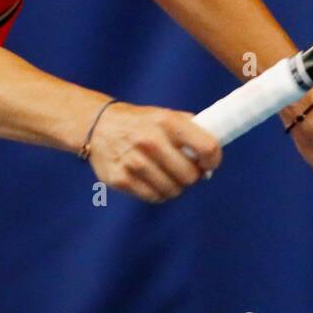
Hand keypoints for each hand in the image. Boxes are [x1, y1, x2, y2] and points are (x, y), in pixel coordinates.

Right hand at [85, 102, 221, 202]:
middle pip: (190, 175)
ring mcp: (134, 161)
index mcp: (167, 122)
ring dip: (175, 186)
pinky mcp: (120, 179)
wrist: (98, 125)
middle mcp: (150, 141)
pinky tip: (153, 181)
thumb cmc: (140, 122)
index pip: (207, 147)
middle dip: (192, 176)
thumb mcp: (165, 115)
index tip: (209, 163)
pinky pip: (154, 197)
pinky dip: (158, 193)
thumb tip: (211, 158)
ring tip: (167, 175)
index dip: (214, 160)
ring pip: (173, 190)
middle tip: (185, 170)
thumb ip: (191, 130)